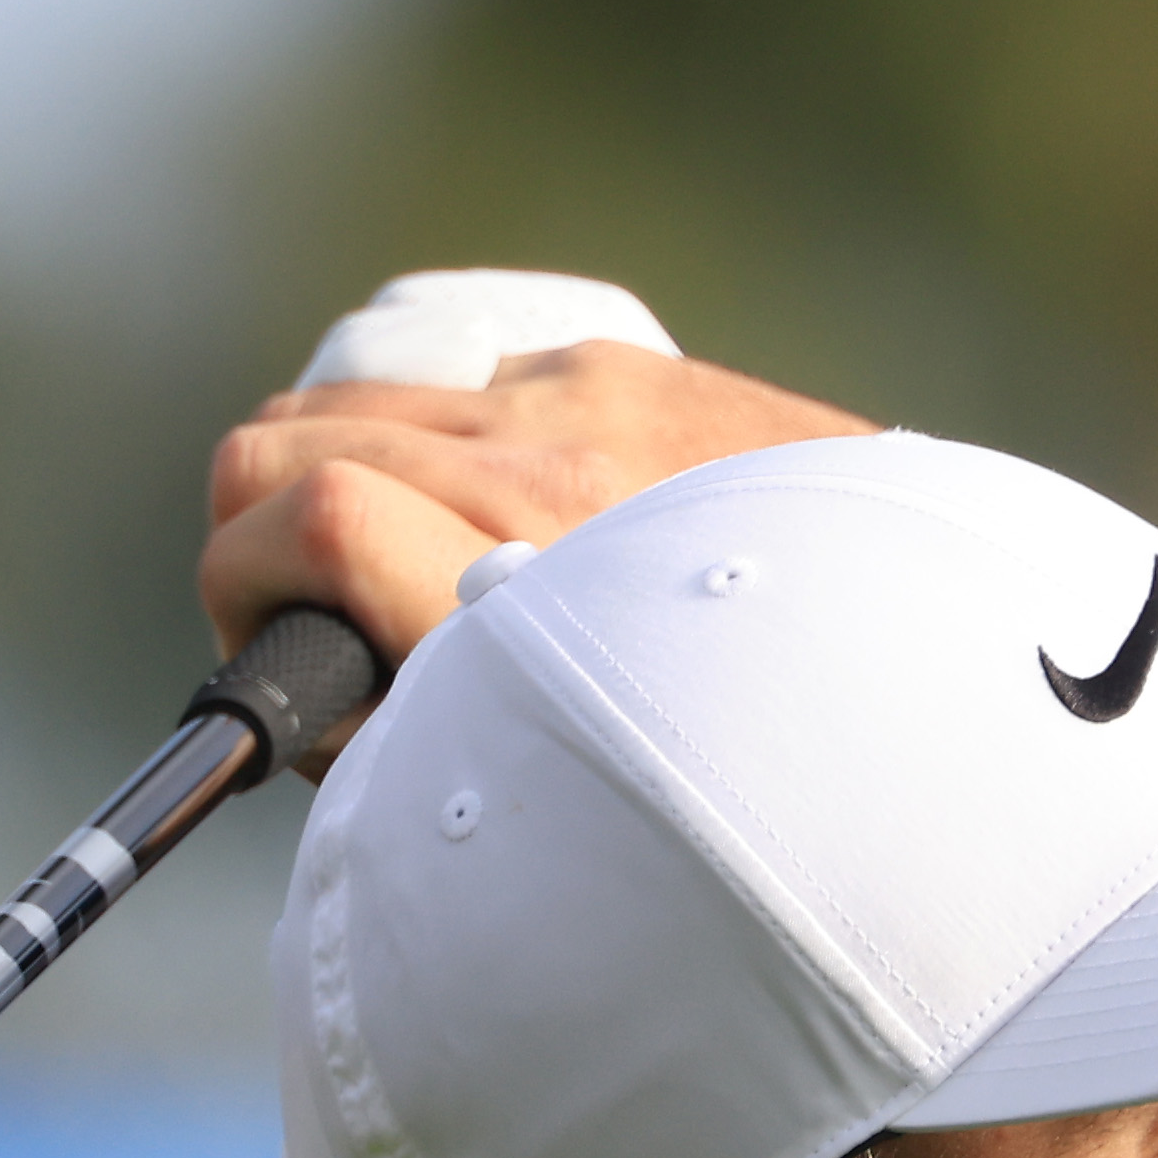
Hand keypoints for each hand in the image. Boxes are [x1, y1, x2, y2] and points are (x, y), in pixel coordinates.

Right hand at [195, 343, 876, 760]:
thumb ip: (419, 744)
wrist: (920, 638)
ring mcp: (580, 400)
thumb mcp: (563, 793)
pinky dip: (448, 447)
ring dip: (335, 477)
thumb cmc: (743, 752)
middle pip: (284, 442)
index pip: (297, 513)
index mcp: (519, 591)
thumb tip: (304, 725)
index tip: (262, 652)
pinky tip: (507, 522)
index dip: (237, 584)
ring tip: (392, 569)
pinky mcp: (617, 364)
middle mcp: (543, 473)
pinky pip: (465, 382)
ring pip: (355, 398)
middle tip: (309, 621)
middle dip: (257, 534)